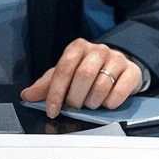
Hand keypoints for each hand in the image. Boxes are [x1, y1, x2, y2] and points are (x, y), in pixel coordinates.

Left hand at [20, 39, 143, 117]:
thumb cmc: (88, 72)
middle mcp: (98, 50)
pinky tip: (106, 103)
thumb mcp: (66, 75)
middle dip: (75, 98)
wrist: (118, 67)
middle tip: (74, 107)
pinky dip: (110, 103)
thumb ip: (47, 85)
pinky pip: (120, 91)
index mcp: (78, 48)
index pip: (63, 69)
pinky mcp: (132, 71)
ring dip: (92, 102)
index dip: (56, 92)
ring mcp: (117, 59)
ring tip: (90, 104)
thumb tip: (27, 95)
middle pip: (83, 75)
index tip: (52, 110)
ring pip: (102, 85)